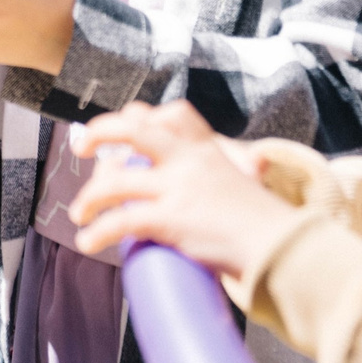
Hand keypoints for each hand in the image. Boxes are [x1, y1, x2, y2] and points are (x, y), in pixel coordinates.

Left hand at [67, 102, 297, 279]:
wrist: (281, 248)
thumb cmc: (264, 223)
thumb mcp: (243, 181)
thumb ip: (227, 170)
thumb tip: (246, 165)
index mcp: (206, 149)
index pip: (170, 114)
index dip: (140, 115)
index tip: (123, 126)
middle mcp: (189, 160)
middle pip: (134, 129)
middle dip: (100, 132)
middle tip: (80, 147)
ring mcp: (179, 188)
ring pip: (116, 180)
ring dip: (90, 197)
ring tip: (80, 212)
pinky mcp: (172, 219)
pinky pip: (122, 221)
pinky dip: (99, 231)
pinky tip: (88, 241)